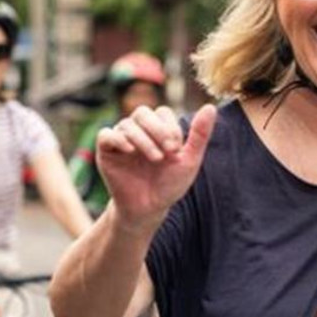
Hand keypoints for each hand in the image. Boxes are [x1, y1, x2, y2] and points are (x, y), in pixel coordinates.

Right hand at [96, 104, 216, 229]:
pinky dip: (118, 139)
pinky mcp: (106, 151)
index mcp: (157, 130)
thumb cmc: (169, 185)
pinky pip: (105, 135)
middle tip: (168, 151)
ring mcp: (121, 139)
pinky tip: (130, 151)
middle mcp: (138, 131)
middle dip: (157, 130)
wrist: (149, 209)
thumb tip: (210, 107)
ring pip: (127, 124)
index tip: (176, 150)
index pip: (162, 113)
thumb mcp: (188, 161)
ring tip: (155, 159)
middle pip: (143, 113)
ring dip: (143, 139)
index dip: (170, 127)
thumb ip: (199, 135)